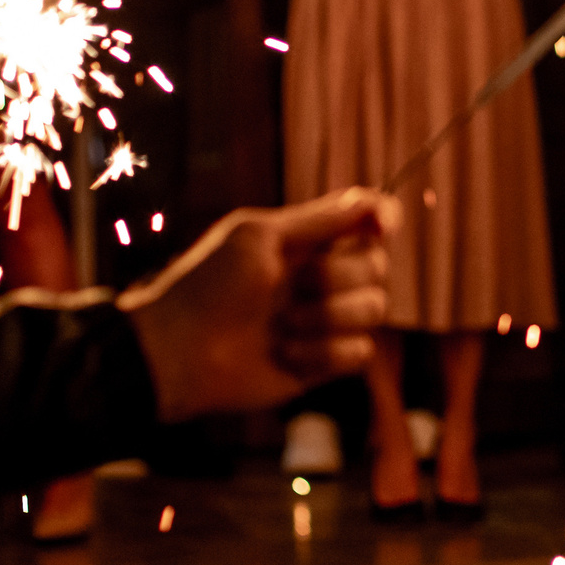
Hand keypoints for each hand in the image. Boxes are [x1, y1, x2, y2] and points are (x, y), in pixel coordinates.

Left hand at [119, 188, 397, 420]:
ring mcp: (325, 321)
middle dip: (335, 278)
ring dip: (325, 318)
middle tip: (290, 287)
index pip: (367, 224)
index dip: (383, 220)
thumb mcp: (260, 236)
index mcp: (307, 243)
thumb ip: (323, 218)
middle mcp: (322, 279)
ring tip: (279, 326)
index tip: (382, 227)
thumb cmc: (210, 286)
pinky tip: (284, 355)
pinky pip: (358, 352)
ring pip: (373, 310)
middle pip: (377, 267)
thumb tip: (379, 203)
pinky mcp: (324, 362)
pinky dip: (322, 353)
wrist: (181, 352)